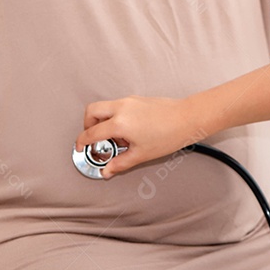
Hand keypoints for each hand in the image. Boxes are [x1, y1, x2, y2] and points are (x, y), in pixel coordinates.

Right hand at [75, 96, 198, 176]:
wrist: (188, 118)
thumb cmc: (169, 134)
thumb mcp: (141, 154)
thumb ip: (120, 163)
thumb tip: (107, 171)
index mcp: (119, 123)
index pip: (91, 132)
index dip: (82, 142)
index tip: (81, 148)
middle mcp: (121, 108)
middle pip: (91, 111)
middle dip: (87, 125)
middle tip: (94, 139)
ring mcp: (129, 101)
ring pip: (104, 106)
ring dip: (102, 120)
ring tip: (115, 137)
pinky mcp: (136, 99)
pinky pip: (117, 105)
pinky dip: (114, 116)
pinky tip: (127, 130)